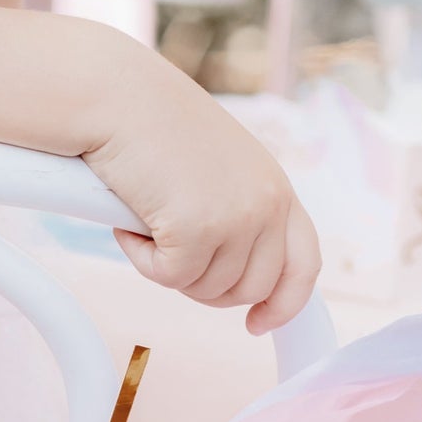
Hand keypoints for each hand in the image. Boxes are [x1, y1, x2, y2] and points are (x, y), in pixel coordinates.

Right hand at [81, 48, 321, 333]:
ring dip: (168, 268)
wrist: (117, 97)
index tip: (258, 325)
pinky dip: (142, 259)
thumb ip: (238, 213)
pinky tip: (130, 222)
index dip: (285, 304)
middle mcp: (267, 204)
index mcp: (277, 188)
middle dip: (205, 287)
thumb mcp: (219, 171)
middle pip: (249, 290)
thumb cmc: (154, 128)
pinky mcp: (199, 230)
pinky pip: (169, 279)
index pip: (304, 264)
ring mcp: (237, 218)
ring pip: (206, 290)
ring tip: (148, 222)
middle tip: (169, 255)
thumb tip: (231, 278)